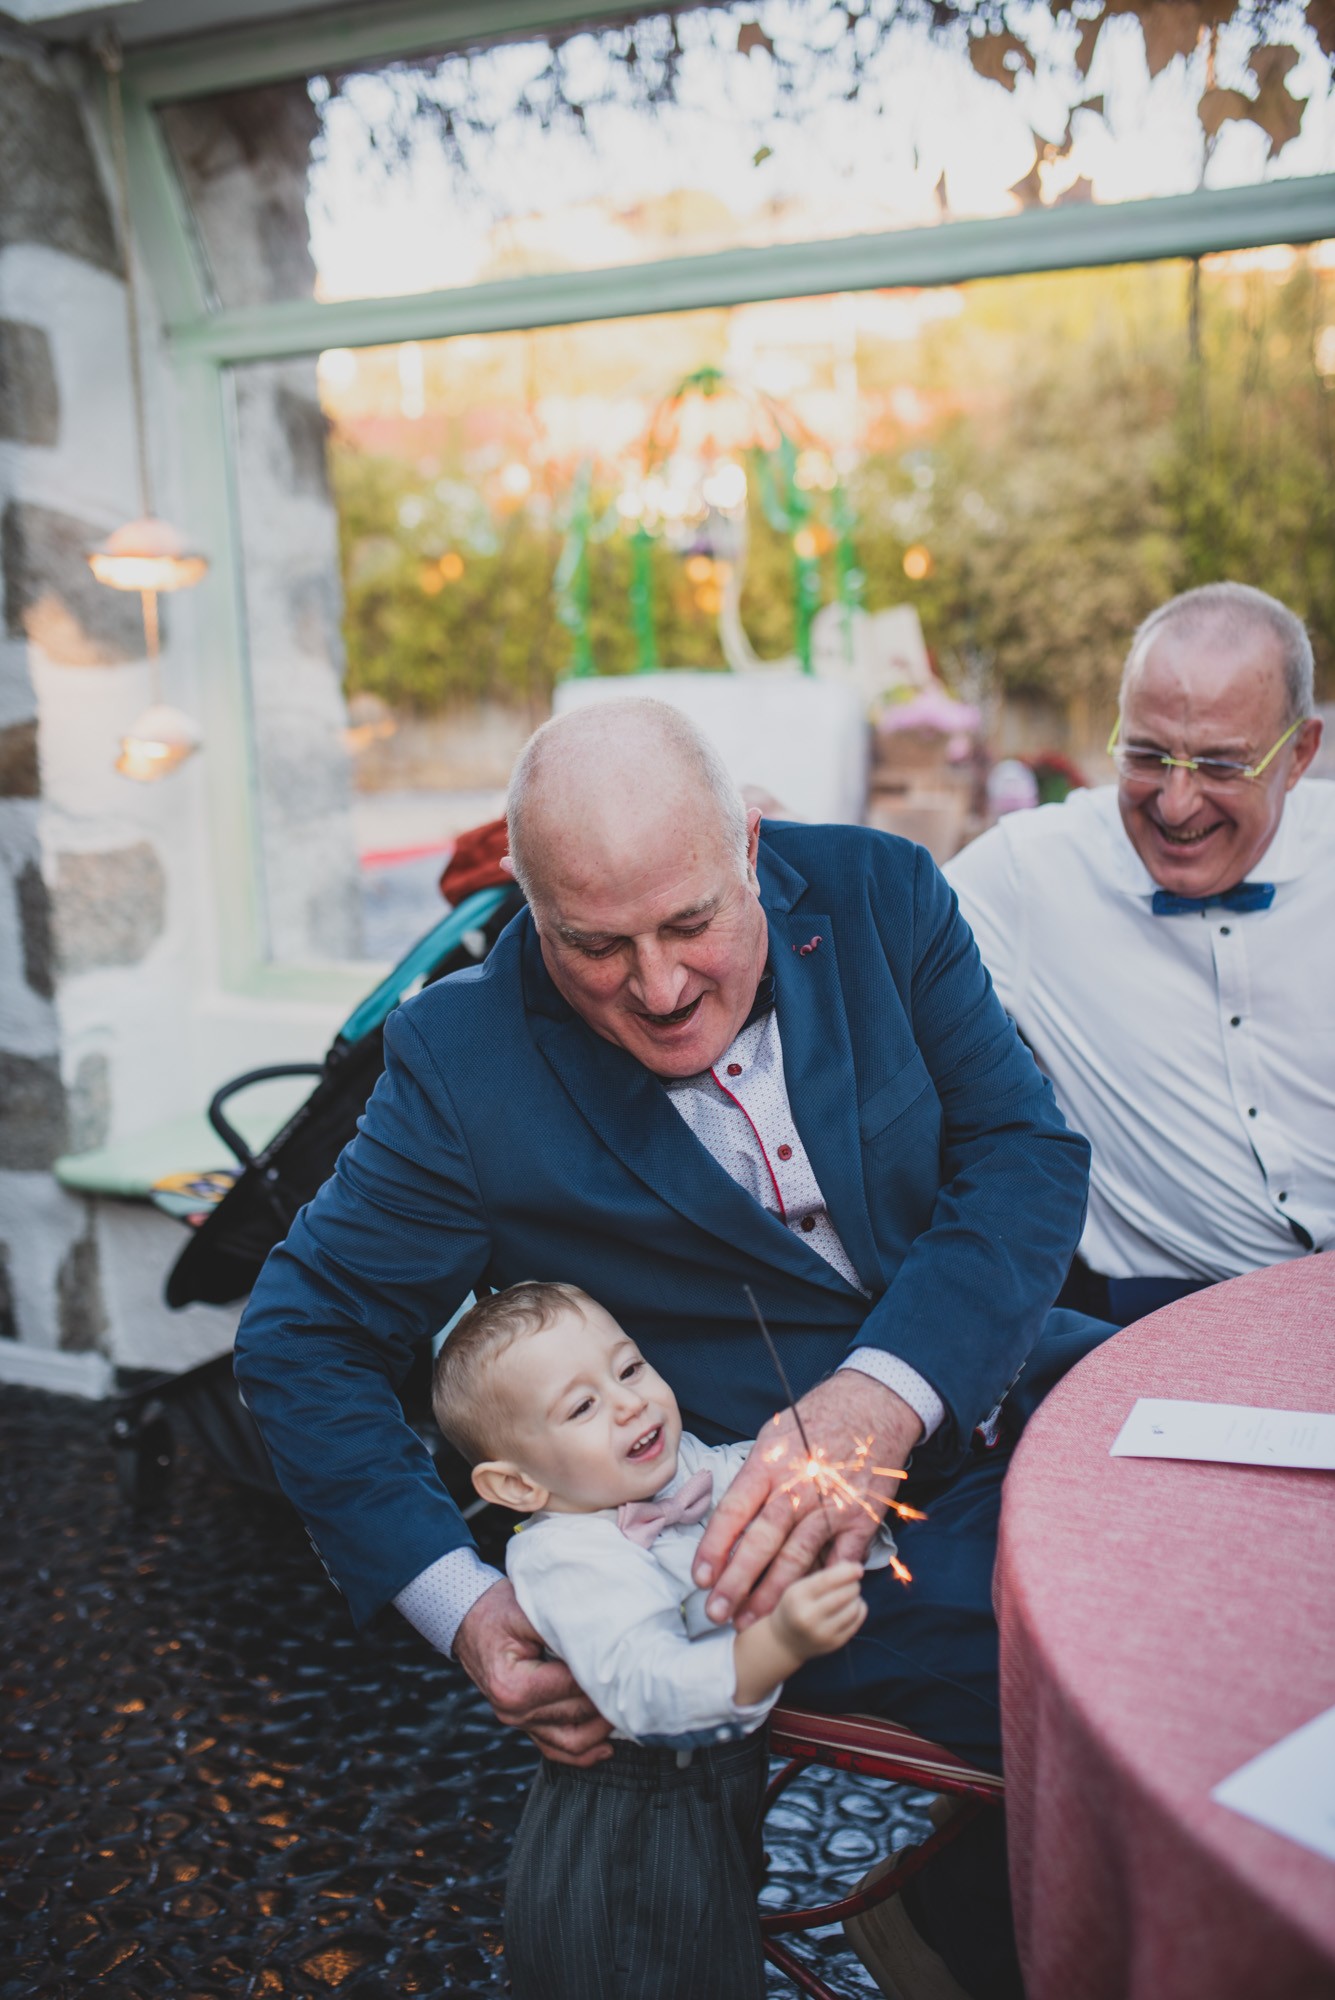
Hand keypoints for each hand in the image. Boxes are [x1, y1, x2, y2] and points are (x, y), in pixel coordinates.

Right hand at [454, 1580, 612, 1766]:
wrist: (469, 1620)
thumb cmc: (498, 1611)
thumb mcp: (527, 1610)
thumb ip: (561, 1627)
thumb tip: (604, 1638)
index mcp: (513, 1686)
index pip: (572, 1686)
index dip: (601, 1673)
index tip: (629, 1659)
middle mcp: (513, 1712)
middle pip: (576, 1713)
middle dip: (608, 1698)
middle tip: (638, 1679)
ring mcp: (518, 1723)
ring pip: (571, 1742)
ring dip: (603, 1729)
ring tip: (630, 1708)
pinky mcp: (526, 1725)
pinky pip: (557, 1749)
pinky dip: (583, 1753)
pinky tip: (608, 1746)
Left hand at [693, 1373, 921, 1627]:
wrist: (872, 1406)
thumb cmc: (815, 1422)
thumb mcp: (773, 1436)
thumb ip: (753, 1477)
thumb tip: (729, 1519)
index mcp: (769, 1464)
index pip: (734, 1510)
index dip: (715, 1547)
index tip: (700, 1577)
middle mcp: (797, 1487)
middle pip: (762, 1540)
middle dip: (736, 1580)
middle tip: (716, 1612)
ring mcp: (830, 1504)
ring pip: (797, 1556)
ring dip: (771, 1592)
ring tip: (749, 1620)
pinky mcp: (860, 1518)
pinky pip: (841, 1559)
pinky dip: (825, 1583)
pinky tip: (807, 1605)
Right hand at [771, 1561, 867, 1661]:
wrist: (784, 1642)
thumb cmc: (794, 1607)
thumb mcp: (798, 1587)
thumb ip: (823, 1577)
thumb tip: (852, 1568)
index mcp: (798, 1597)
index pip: (828, 1580)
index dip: (847, 1573)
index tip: (859, 1568)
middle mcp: (809, 1616)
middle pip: (844, 1595)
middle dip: (853, 1584)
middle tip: (852, 1582)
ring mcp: (822, 1633)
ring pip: (853, 1609)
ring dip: (856, 1598)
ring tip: (850, 1595)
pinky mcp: (834, 1643)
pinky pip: (856, 1622)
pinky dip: (859, 1610)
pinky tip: (852, 1606)